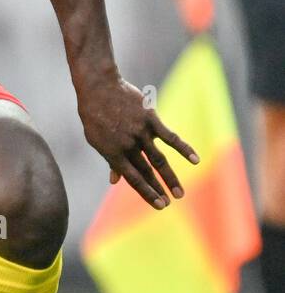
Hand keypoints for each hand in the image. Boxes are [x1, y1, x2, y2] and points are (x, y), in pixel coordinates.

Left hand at [78, 74, 198, 207]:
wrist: (99, 88)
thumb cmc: (95, 114)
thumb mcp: (97, 140)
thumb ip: (110, 160)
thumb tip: (114, 181)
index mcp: (114, 154)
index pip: (134, 179)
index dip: (147, 193)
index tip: (159, 205)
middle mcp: (129, 146)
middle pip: (148, 172)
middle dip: (159, 189)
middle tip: (171, 203)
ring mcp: (141, 133)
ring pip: (160, 160)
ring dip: (171, 178)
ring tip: (181, 194)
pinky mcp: (151, 120)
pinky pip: (171, 137)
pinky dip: (184, 149)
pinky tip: (196, 160)